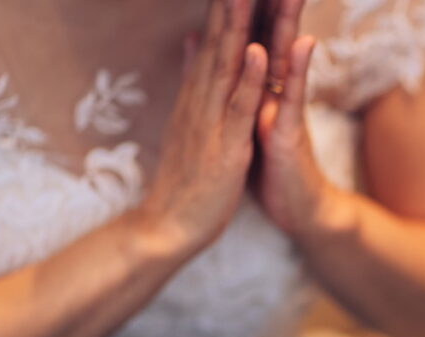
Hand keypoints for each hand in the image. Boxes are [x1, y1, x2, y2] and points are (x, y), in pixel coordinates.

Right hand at [140, 0, 267, 250]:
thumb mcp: (190, 122)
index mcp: (198, 93)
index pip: (217, 36)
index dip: (229, 5)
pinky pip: (237, 108)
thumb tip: (193, 44)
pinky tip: (255, 51)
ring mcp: (211, 120)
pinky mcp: (225, 146)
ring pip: (228, 63)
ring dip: (239, 23)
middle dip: (233, 2)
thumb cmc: (186, 178)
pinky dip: (247, 79)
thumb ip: (193, 82)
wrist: (168, 226)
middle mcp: (201, 98)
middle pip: (221, 38)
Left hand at [252, 0, 330, 237]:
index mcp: (258, 89)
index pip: (250, 35)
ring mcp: (286, 110)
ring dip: (289, 18)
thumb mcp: (248, 123)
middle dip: (271, 2)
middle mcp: (275, 92)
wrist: (298, 210)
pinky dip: (298, 70)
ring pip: (286, 56)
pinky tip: (303, 43)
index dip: (244, 5)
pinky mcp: (291, 134)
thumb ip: (241, 87)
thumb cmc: (272, 168)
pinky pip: (294, 98)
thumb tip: (228, 55)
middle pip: (271, 34)